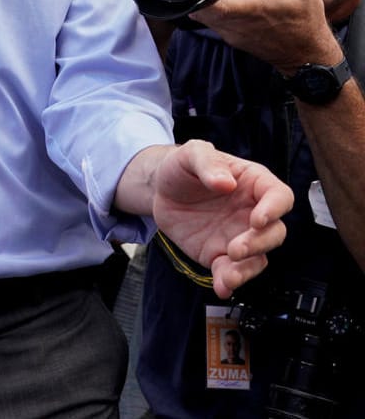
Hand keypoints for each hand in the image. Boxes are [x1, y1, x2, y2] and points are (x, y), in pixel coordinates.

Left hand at [150, 140, 293, 298]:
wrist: (160, 190)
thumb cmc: (182, 167)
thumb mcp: (191, 154)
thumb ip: (208, 162)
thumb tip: (226, 183)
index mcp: (255, 184)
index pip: (280, 197)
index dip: (275, 209)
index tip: (257, 218)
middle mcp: (253, 213)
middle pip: (274, 233)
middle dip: (260, 243)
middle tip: (236, 248)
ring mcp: (239, 236)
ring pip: (258, 257)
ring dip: (248, 269)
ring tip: (229, 275)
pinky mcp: (221, 254)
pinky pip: (232, 271)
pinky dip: (229, 282)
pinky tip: (222, 287)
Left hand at [189, 0, 338, 72]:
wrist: (308, 55)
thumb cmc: (305, 21)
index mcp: (248, 8)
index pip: (208, 3)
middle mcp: (234, 24)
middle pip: (198, 7)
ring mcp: (230, 34)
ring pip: (202, 16)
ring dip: (206, 2)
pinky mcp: (231, 40)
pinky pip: (213, 23)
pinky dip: (215, 12)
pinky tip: (228, 2)